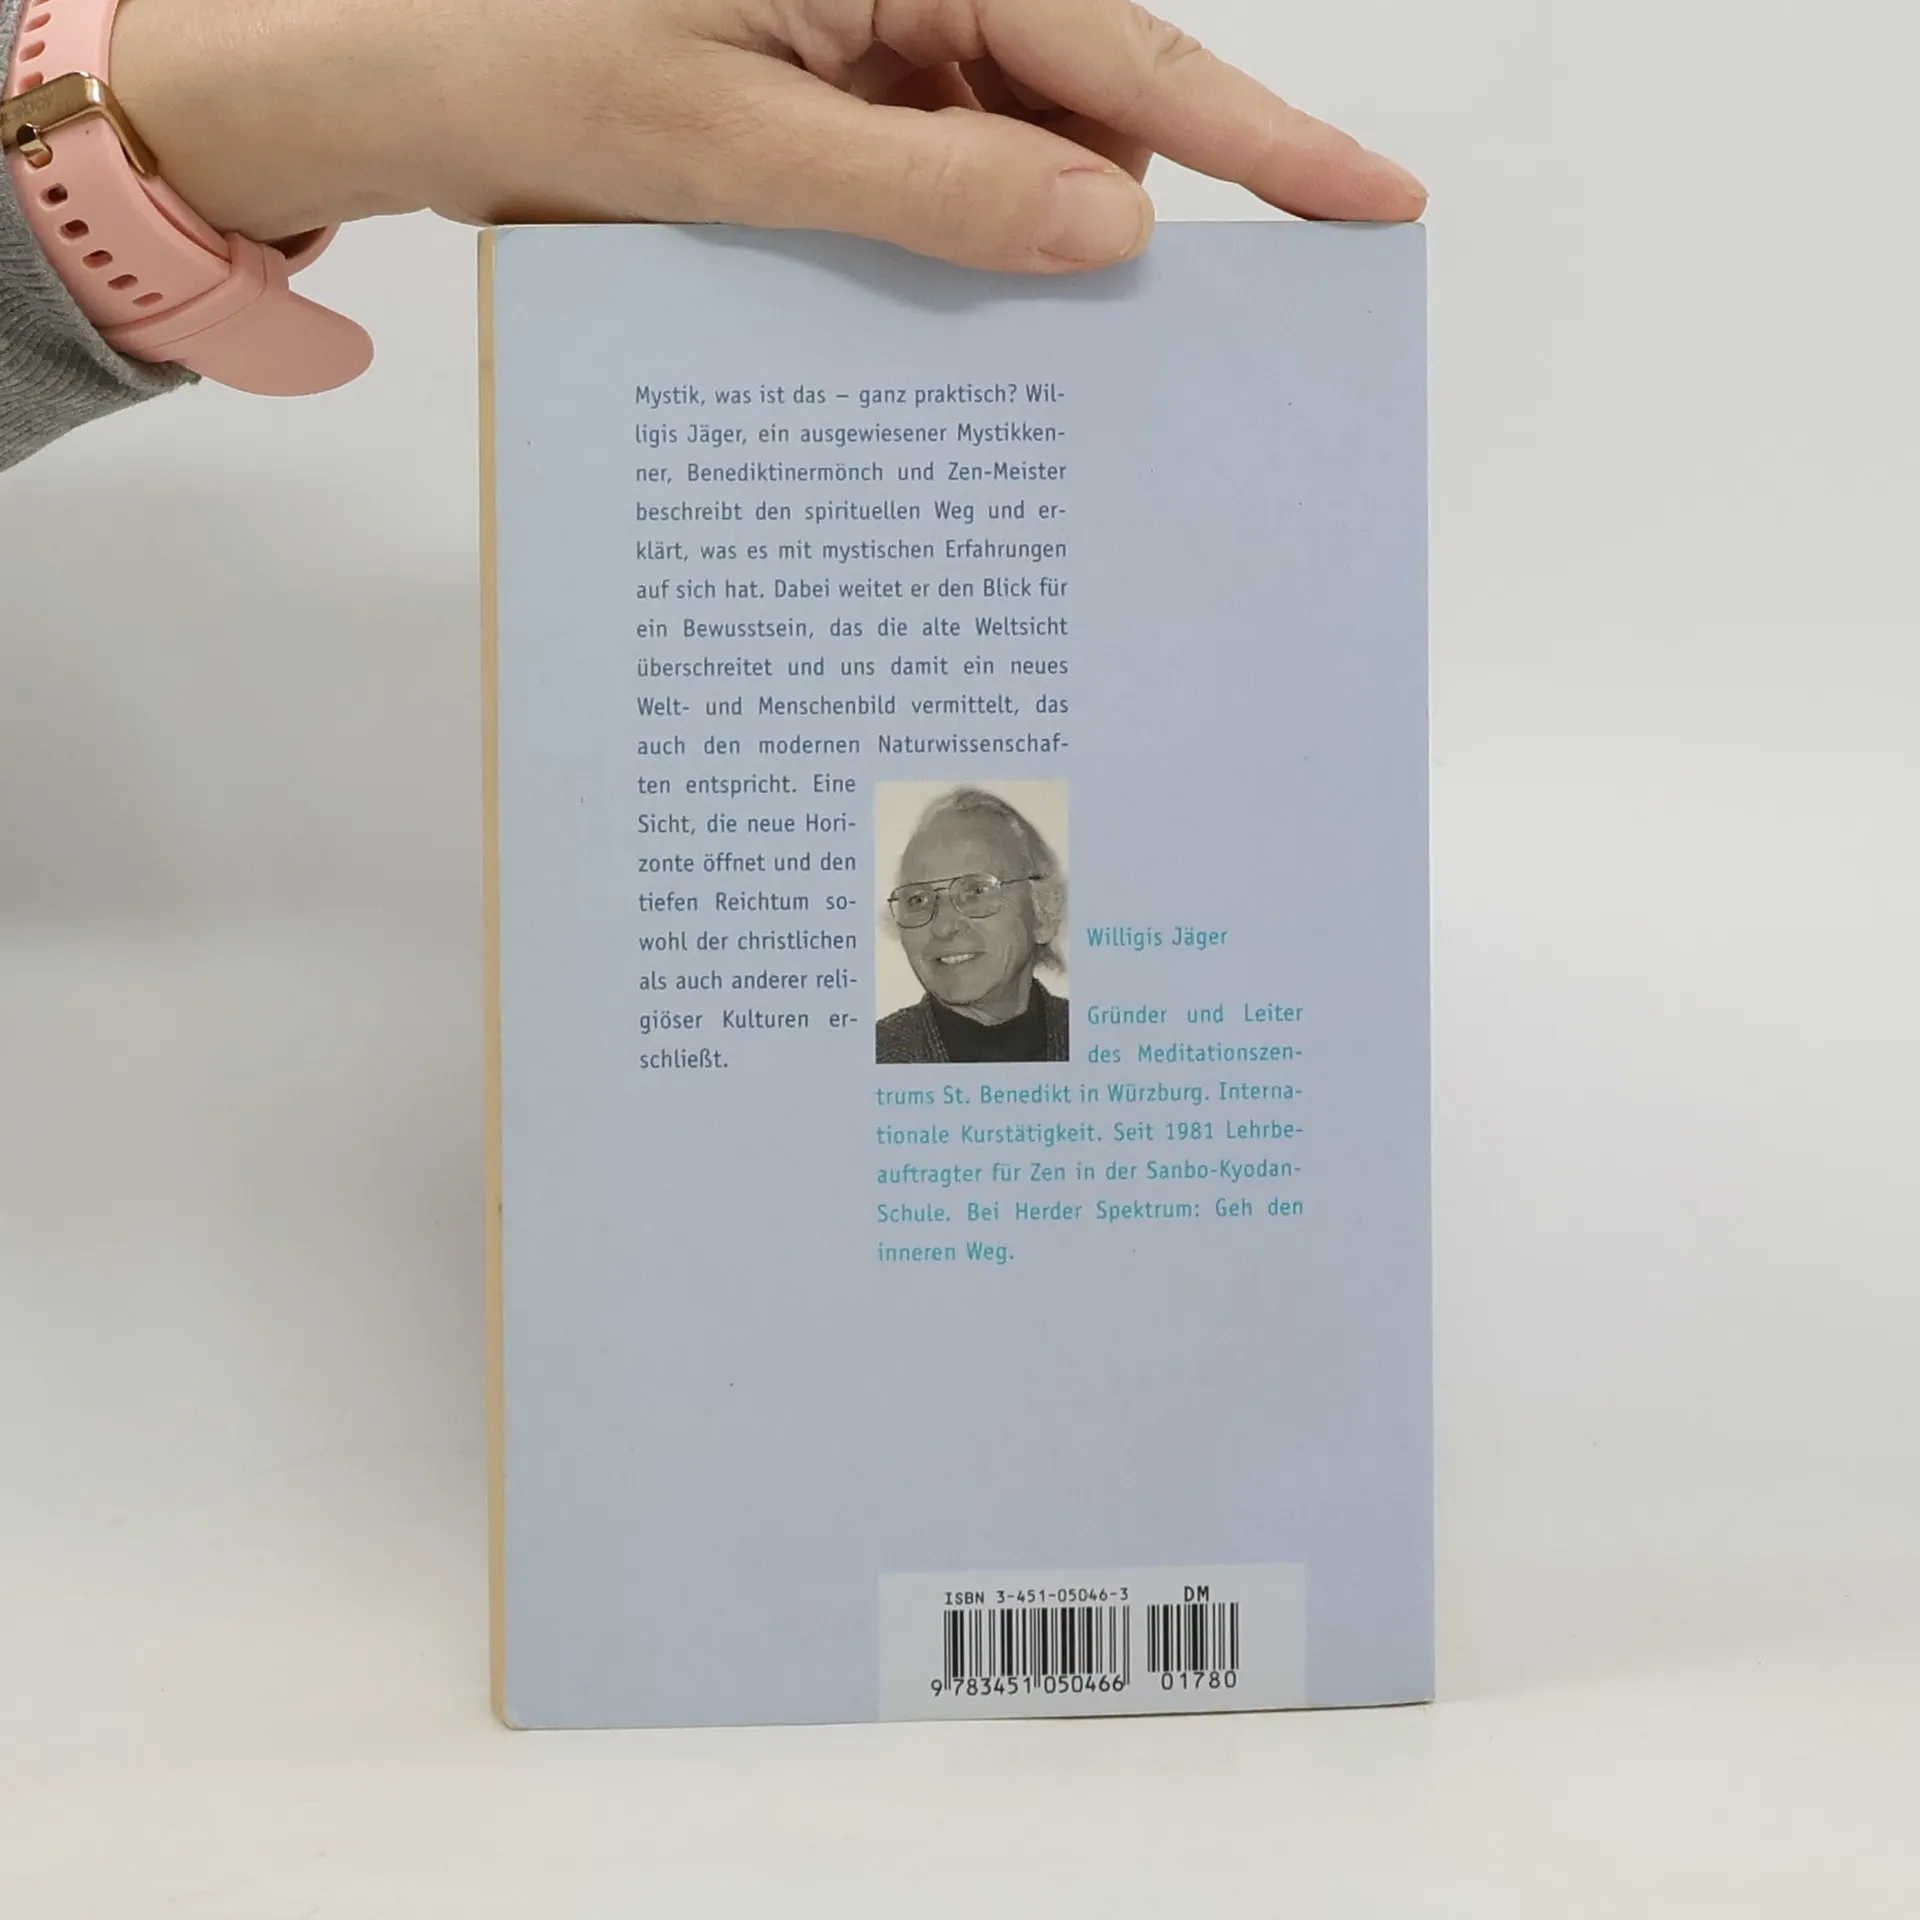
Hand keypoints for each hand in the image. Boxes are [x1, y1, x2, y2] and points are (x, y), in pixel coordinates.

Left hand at [110, 0, 1424, 271]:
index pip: (1118, 42)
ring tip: (966, 327)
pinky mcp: (844, 81)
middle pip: (1085, 93)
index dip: (1256, 136)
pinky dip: (955, 234)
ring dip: (1017, 235)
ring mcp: (879, 30)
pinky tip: (923, 297)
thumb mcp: (734, 146)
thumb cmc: (530, 73)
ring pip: (1020, 141)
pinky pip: (946, 161)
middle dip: (1109, 210)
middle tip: (1140, 348)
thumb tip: (1111, 226)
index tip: (1371, 203)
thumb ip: (931, 187)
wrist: (406, 78)